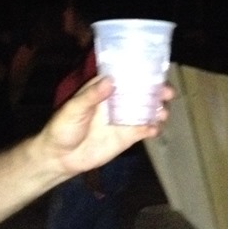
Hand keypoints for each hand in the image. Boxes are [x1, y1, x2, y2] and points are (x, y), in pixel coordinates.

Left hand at [41, 75, 172, 175]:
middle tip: (167, 92)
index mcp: (103, 90)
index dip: (141, 72)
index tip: (155, 70)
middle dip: (156, 91)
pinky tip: (154, 129)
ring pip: (146, 111)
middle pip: (141, 93)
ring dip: (157, 110)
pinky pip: (143, 130)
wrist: (60, 157)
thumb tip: (109, 81)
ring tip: (162, 112)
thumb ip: (91, 96)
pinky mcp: (126, 137)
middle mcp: (116, 102)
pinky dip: (152, 129)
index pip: (125, 76)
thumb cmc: (62, 128)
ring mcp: (123, 119)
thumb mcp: (74, 109)